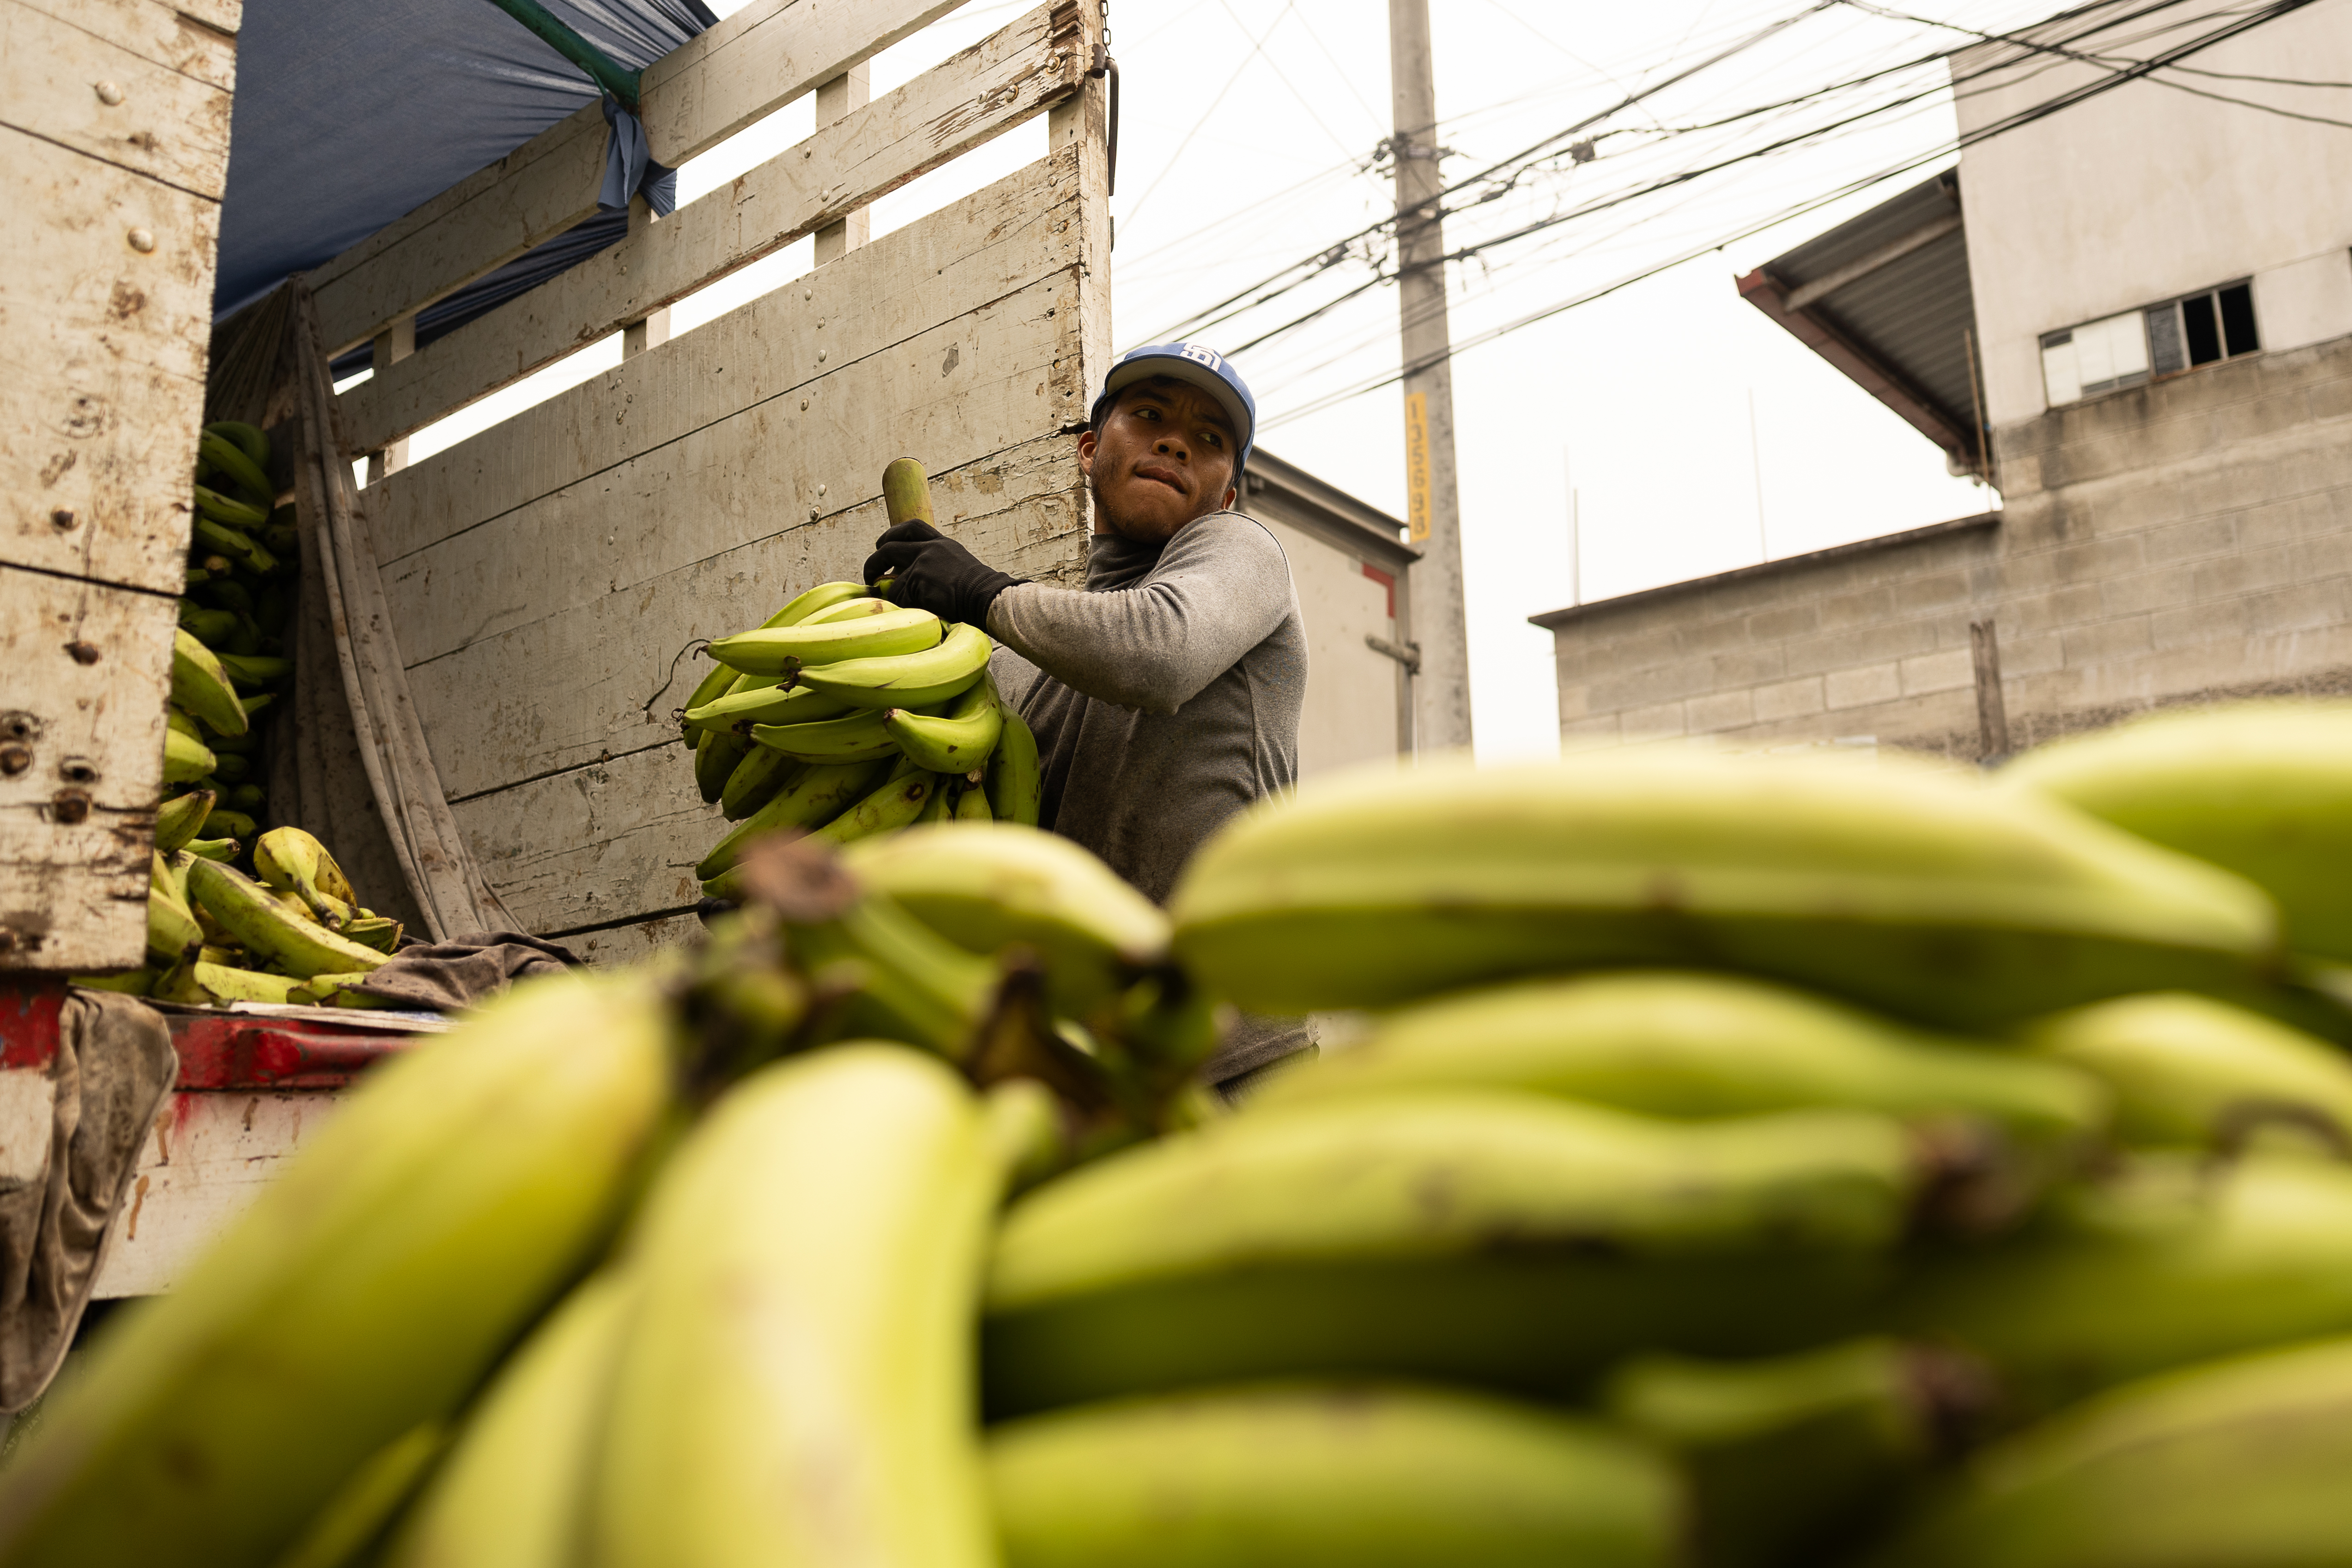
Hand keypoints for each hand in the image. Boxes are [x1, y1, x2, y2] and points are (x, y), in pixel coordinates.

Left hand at [863, 520, 1023, 627]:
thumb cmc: (978, 591)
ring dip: (896, 597)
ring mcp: (923, 564)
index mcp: (941, 543)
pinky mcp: (920, 581)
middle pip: (889, 548)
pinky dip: (905, 608)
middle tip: (870, 577)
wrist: (988, 597)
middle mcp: (930, 549)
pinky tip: (918, 613)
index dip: (892, 534)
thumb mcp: (958, 565)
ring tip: (909, 608)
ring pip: (894, 582)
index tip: (881, 544)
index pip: (911, 527)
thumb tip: (905, 574)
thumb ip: (935, 563)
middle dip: (873, 563)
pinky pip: (901, 598)